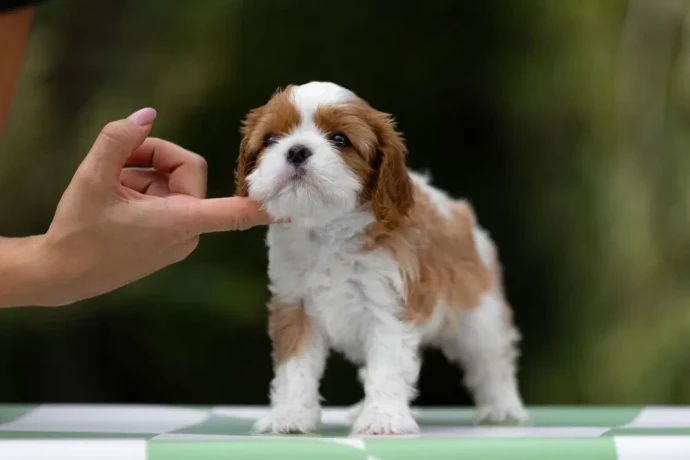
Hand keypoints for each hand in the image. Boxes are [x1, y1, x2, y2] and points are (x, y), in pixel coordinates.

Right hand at [27, 108, 268, 305]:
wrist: (61, 273)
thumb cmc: (78, 230)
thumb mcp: (91, 178)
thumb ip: (119, 139)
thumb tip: (147, 114)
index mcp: (180, 220)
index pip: (235, 213)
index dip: (265, 207)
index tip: (294, 209)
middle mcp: (188, 231)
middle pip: (186, 170)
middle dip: (153, 158)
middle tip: (117, 162)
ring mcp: (180, 237)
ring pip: (174, 182)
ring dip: (144, 174)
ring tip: (111, 187)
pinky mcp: (170, 239)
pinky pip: (168, 198)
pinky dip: (144, 189)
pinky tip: (117, 198)